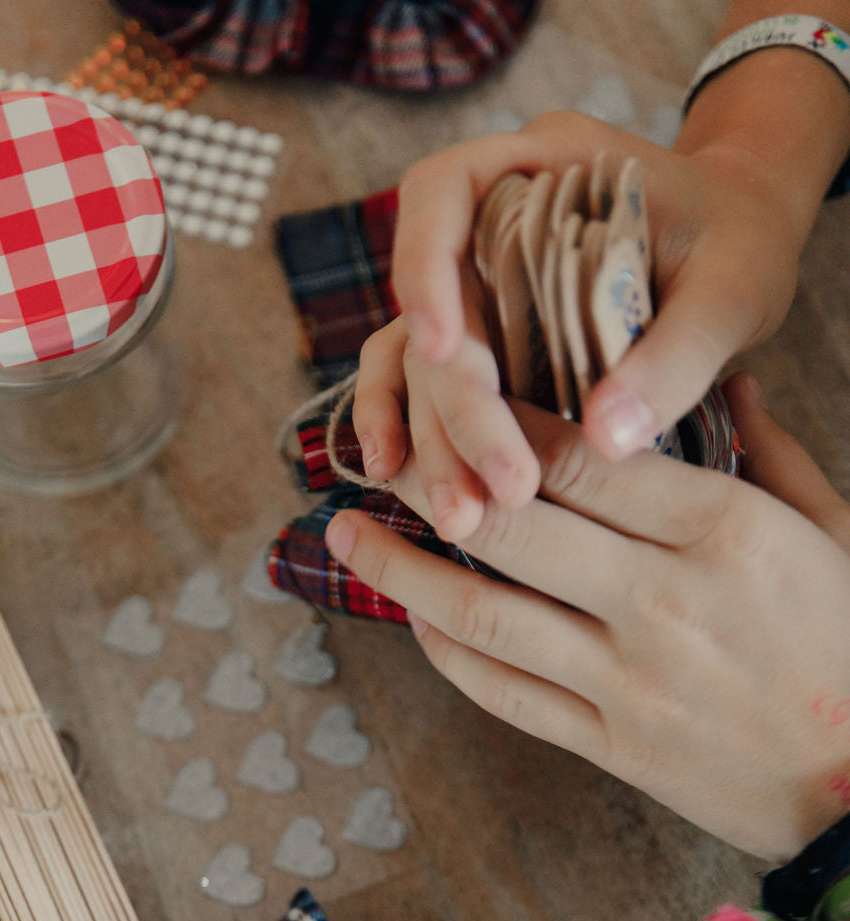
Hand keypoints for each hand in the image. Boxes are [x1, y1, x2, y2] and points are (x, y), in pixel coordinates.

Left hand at [327, 374, 849, 860]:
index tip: (455, 392)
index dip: (500, 419)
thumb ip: (770, 453)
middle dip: (426, 478)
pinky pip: (504, 693)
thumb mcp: (834, 532)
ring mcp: (627, 682)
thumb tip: (720, 381)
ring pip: (482, 615)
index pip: (581, 455)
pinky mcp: (609, 745)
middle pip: (511, 522)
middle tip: (371, 451)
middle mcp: (661, 602)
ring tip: (345, 533)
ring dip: (399, 571)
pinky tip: (413, 619)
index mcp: (723, 531)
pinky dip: (448, 652)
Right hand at [354, 114, 802, 525]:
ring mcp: (481, 288)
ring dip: (432, 442)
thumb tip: (605, 440)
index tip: (440, 350)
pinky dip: (420, 437)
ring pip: (422, 363)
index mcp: (539, 166)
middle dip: (451, 407)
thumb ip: (678, 354)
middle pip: (432, 308)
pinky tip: (415, 488)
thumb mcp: (733, 288)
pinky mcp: (488, 343)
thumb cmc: (740, 243)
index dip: (424, 268)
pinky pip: (429, 389)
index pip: (441, 194)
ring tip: (459, 516)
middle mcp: (488, 224)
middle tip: (490, 490)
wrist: (743, 246)